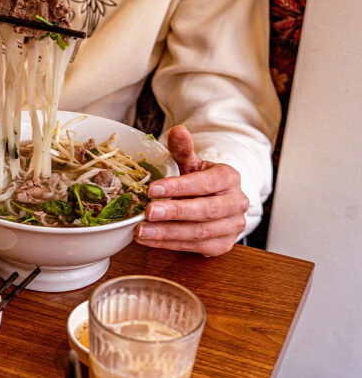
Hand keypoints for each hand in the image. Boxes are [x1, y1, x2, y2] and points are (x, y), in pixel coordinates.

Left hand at [134, 126, 249, 255]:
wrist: (215, 200)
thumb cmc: (199, 180)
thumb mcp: (191, 163)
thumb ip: (183, 149)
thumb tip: (177, 130)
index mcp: (229, 178)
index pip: (205, 183)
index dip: (178, 187)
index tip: (152, 189)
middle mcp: (236, 203)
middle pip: (205, 210)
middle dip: (174, 212)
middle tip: (148, 212)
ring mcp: (232, 227)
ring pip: (199, 232)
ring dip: (167, 233)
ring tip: (141, 230)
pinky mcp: (222, 245)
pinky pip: (194, 247)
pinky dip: (168, 245)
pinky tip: (148, 240)